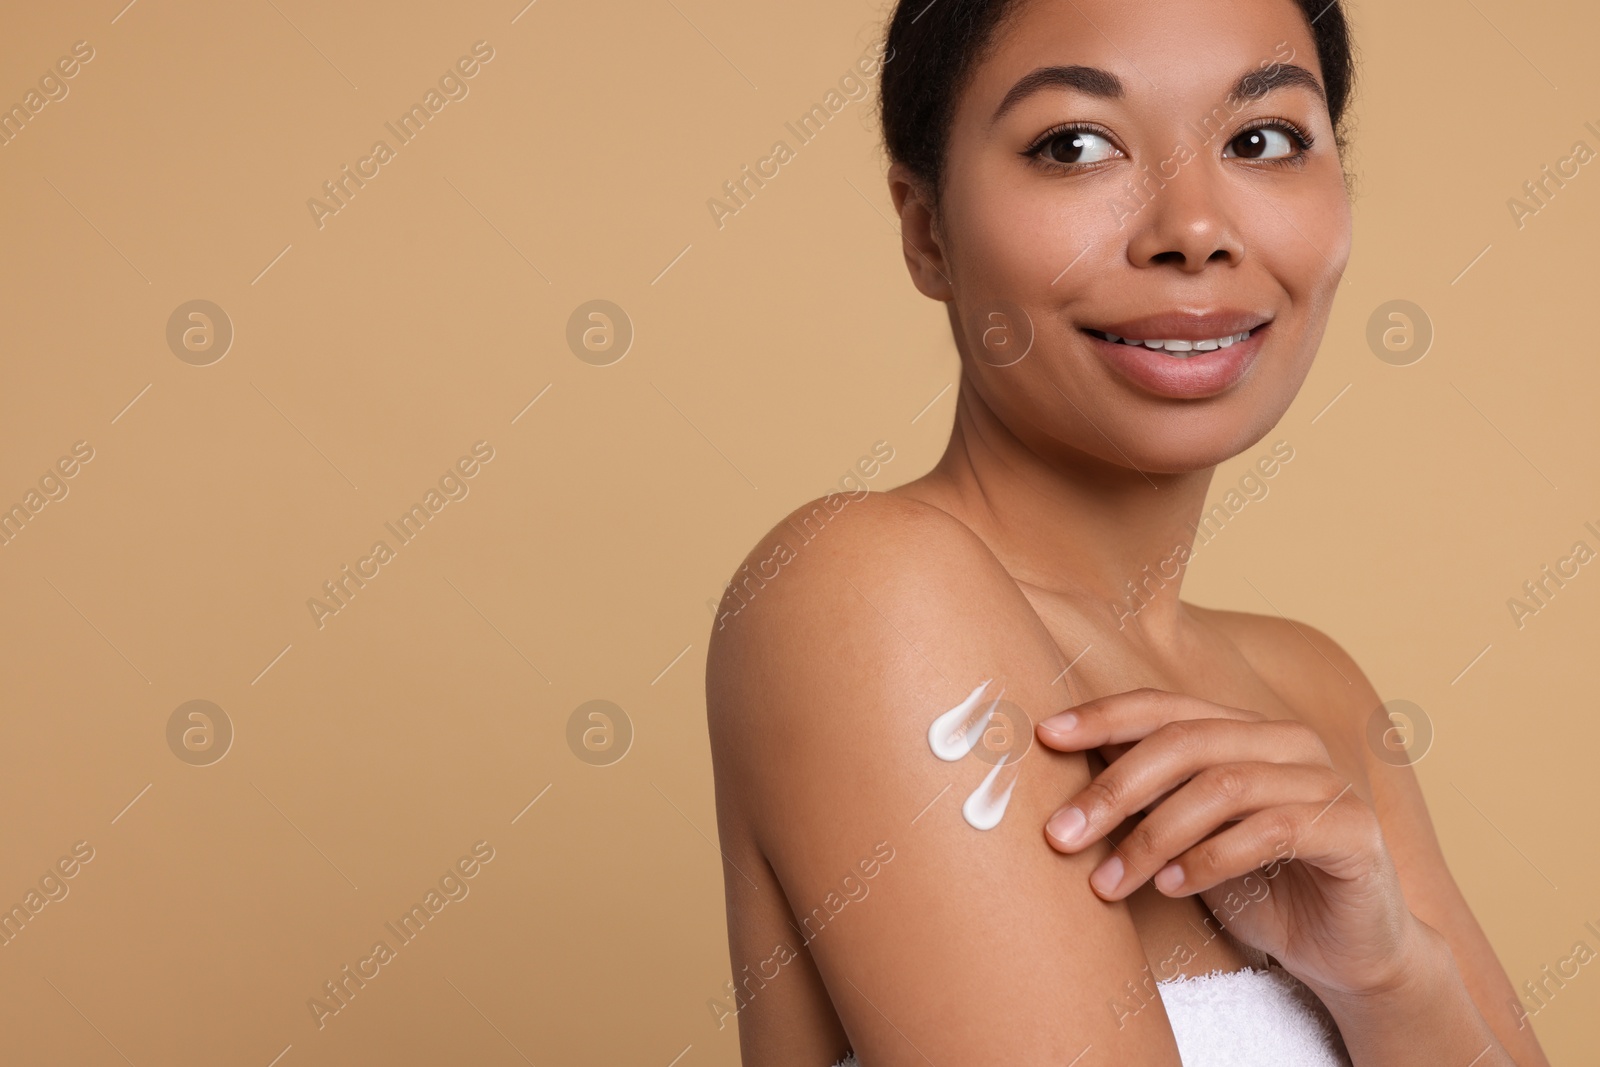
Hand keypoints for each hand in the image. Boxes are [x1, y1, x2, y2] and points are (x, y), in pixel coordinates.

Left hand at [1035, 687, 1426, 998]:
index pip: (1164, 708)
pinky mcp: (1350, 827)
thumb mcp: (1187, 839)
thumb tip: (1064, 762)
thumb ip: (1146, 798)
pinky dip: (1210, 859)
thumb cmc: (1259, 889)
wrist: (1347, 955)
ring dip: (1152, 836)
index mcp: (1245, 730)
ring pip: (1221, 786)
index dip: (1103, 716)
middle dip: (1113, 789)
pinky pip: (1269, 830)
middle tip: (1061, 835)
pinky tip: (1172, 887)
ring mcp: (1324, 780)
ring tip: (1108, 881)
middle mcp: (1287, 741)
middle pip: (1184, 742)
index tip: (1045, 736)